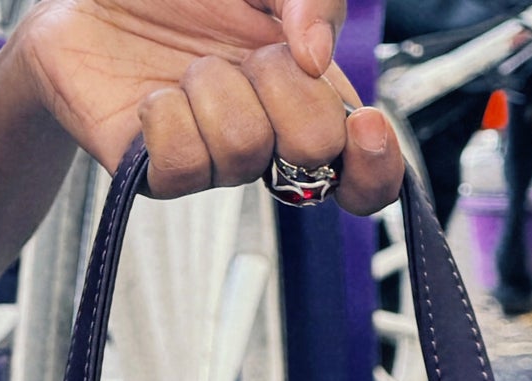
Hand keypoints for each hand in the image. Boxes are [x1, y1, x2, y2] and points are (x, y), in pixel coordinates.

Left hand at [7, 0, 403, 209]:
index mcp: (303, 94)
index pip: (364, 169)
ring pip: (245, 151)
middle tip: (255, 56)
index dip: (377, 165)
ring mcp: (209, 159)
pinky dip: (168, 113)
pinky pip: (183, 163)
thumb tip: (316, 54)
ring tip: (191, 65)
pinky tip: (155, 94)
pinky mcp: (153, 174)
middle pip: (314, 156)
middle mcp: (263, 136)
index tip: (367, 127)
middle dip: (290, 92)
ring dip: (218, 87)